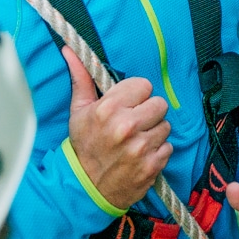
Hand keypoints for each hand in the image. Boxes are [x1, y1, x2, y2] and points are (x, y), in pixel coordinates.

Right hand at [63, 47, 171, 210]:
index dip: (137, 95)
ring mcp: (141, 147)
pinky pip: (168, 147)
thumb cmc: (83, 146)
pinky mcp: (152, 166)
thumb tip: (70, 50)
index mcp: (108, 108)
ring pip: (166, 126)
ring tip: (136, 141)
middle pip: (159, 103)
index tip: (128, 105)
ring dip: (154, 132)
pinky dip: (158, 152)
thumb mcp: (78, 111)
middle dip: (149, 112)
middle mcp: (126, 126)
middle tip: (134, 123)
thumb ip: (81, 78)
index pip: (144, 85)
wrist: (86, 188)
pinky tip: (141, 155)